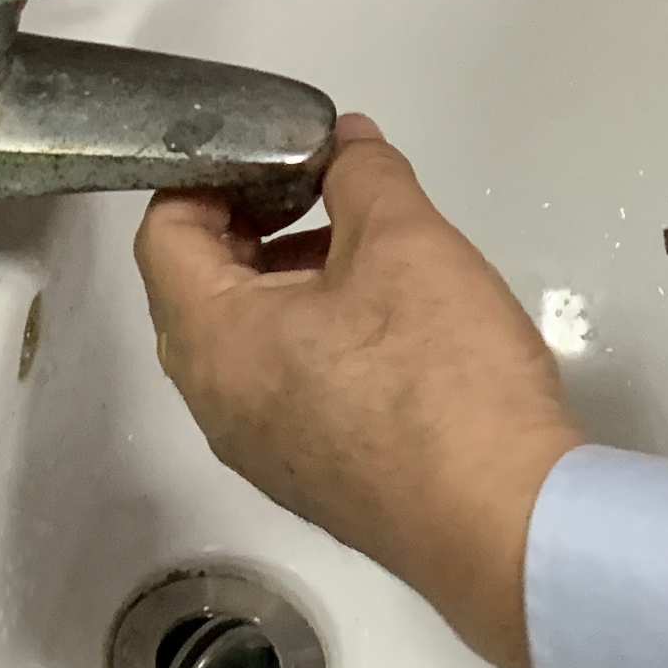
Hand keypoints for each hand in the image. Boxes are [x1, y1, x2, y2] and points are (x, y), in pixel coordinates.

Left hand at [136, 118, 583, 667]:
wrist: (502, 522)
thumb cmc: (439, 375)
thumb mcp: (406, 241)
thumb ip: (363, 175)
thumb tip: (343, 144)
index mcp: (214, 340)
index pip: (165, 233)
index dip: (210, 177)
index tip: (276, 155)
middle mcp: (217, 404)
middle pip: (198, 290)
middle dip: (252, 227)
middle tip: (321, 192)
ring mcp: (262, 452)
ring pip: (245, 344)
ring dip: (288, 284)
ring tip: (366, 251)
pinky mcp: (313, 481)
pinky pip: (283, 390)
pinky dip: (312, 339)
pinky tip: (389, 323)